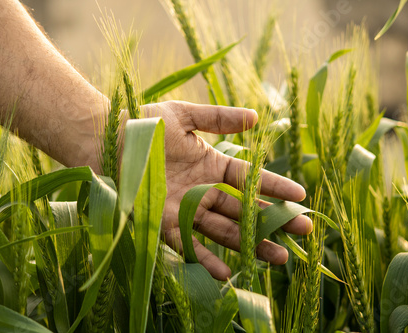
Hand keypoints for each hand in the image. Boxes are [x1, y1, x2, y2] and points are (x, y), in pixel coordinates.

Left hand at [140, 101, 311, 279]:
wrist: (103, 139)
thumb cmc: (142, 122)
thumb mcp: (184, 115)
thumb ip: (218, 118)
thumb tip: (256, 117)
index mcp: (210, 165)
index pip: (250, 179)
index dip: (275, 187)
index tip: (301, 197)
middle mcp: (202, 190)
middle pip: (244, 209)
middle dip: (274, 221)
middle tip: (304, 231)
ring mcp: (185, 209)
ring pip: (224, 230)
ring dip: (251, 244)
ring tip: (280, 257)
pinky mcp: (163, 224)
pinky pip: (188, 245)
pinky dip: (206, 259)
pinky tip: (228, 272)